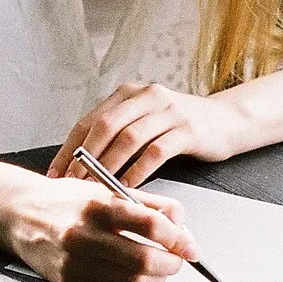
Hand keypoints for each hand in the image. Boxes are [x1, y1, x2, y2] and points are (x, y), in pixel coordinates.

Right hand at [2, 171, 197, 281]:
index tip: (188, 243)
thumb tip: (182, 223)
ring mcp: (74, 262)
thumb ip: (148, 204)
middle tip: (179, 259)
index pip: (149, 223)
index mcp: (96, 206)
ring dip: (156, 279)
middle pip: (144, 259)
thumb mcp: (106, 189)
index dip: (178, 237)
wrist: (20, 215)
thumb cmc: (67, 201)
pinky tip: (136, 275)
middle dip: (171, 263)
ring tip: (160, 267)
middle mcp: (82, 235)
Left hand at [48, 83, 234, 188]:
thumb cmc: (179, 128)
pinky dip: (138, 171)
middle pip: (106, 125)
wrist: (227, 122)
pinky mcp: (188, 130)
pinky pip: (156, 152)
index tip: (56, 173)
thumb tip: (79, 164)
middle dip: (85, 156)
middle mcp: (147, 96)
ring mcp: (169, 111)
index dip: (70, 147)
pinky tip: (128, 187)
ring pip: (129, 138)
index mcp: (130, 93)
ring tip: (95, 187)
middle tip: (71, 183)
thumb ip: (117, 134)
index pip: (90, 120)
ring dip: (108, 165)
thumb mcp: (145, 122)